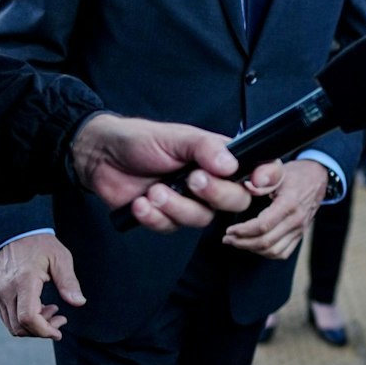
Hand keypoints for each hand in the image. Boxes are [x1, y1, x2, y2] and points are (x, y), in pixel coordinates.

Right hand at [0, 234, 85, 339]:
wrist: (15, 233)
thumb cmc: (40, 245)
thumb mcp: (60, 258)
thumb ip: (68, 282)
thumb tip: (79, 302)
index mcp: (24, 281)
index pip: (28, 317)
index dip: (44, 330)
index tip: (59, 331)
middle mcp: (7, 291)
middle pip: (20, 327)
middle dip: (42, 330)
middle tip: (60, 318)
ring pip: (12, 326)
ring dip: (33, 327)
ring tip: (51, 310)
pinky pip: (8, 318)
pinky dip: (24, 321)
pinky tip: (40, 308)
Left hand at [68, 113, 254, 229]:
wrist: (100, 156)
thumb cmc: (140, 139)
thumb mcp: (176, 136)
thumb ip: (206, 148)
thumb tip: (232, 164)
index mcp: (220, 158)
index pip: (256, 170)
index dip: (265, 179)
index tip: (255, 182)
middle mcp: (211, 182)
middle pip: (235, 201)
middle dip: (215, 194)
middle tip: (192, 179)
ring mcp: (189, 202)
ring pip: (202, 219)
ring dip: (177, 207)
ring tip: (154, 190)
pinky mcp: (166, 218)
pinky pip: (171, 228)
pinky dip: (154, 217)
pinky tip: (140, 202)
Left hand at [222, 159, 323, 259]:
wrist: (318, 178)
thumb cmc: (296, 173)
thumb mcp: (279, 170)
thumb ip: (264, 177)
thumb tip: (248, 186)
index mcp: (289, 203)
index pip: (263, 225)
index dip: (243, 231)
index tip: (229, 230)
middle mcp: (296, 220)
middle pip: (266, 242)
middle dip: (243, 243)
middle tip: (227, 238)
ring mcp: (300, 229)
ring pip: (274, 251)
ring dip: (253, 250)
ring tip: (237, 242)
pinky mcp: (300, 234)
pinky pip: (283, 253)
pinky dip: (267, 253)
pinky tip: (254, 246)